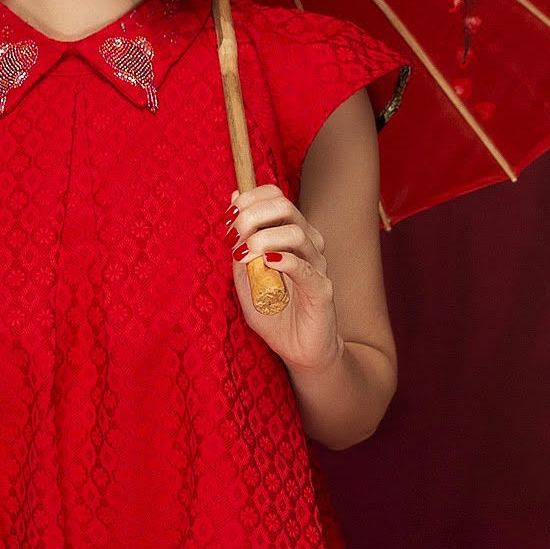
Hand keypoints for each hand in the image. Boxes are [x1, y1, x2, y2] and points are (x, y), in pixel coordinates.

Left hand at [227, 183, 341, 373]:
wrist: (300, 350)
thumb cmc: (274, 315)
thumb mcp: (246, 279)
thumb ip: (240, 244)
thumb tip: (233, 202)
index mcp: (290, 235)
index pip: (276, 198)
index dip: (250, 199)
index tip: (228, 218)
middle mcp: (307, 244)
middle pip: (286, 208)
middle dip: (253, 215)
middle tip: (233, 233)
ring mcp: (316, 265)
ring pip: (296, 233)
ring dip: (264, 237)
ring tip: (244, 254)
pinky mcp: (321, 289)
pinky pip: (305, 268)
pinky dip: (285, 260)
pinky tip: (267, 263)